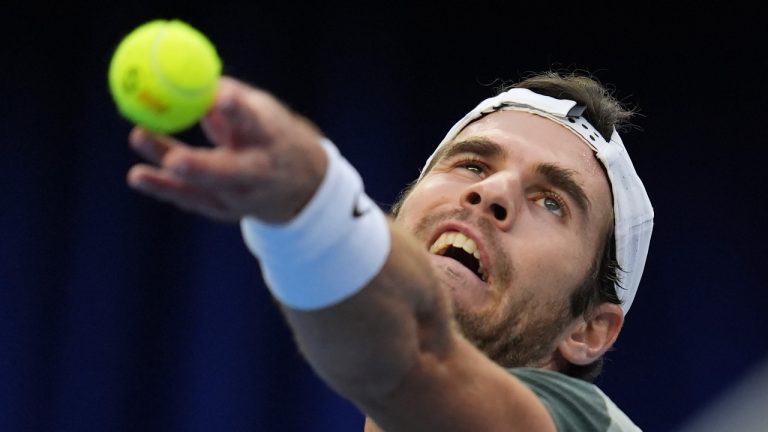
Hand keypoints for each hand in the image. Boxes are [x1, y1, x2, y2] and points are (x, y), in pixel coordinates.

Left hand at [126, 76, 327, 222]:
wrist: (300, 182)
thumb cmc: (270, 133)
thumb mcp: (261, 110)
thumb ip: (227, 97)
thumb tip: (190, 80)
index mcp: (271, 138)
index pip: (254, 122)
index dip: (237, 111)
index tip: (220, 99)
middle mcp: (260, 172)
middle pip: (230, 172)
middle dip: (202, 169)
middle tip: (174, 161)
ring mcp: (243, 197)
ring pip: (204, 190)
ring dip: (169, 182)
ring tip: (136, 174)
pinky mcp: (225, 210)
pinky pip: (192, 199)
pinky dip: (165, 187)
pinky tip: (141, 177)